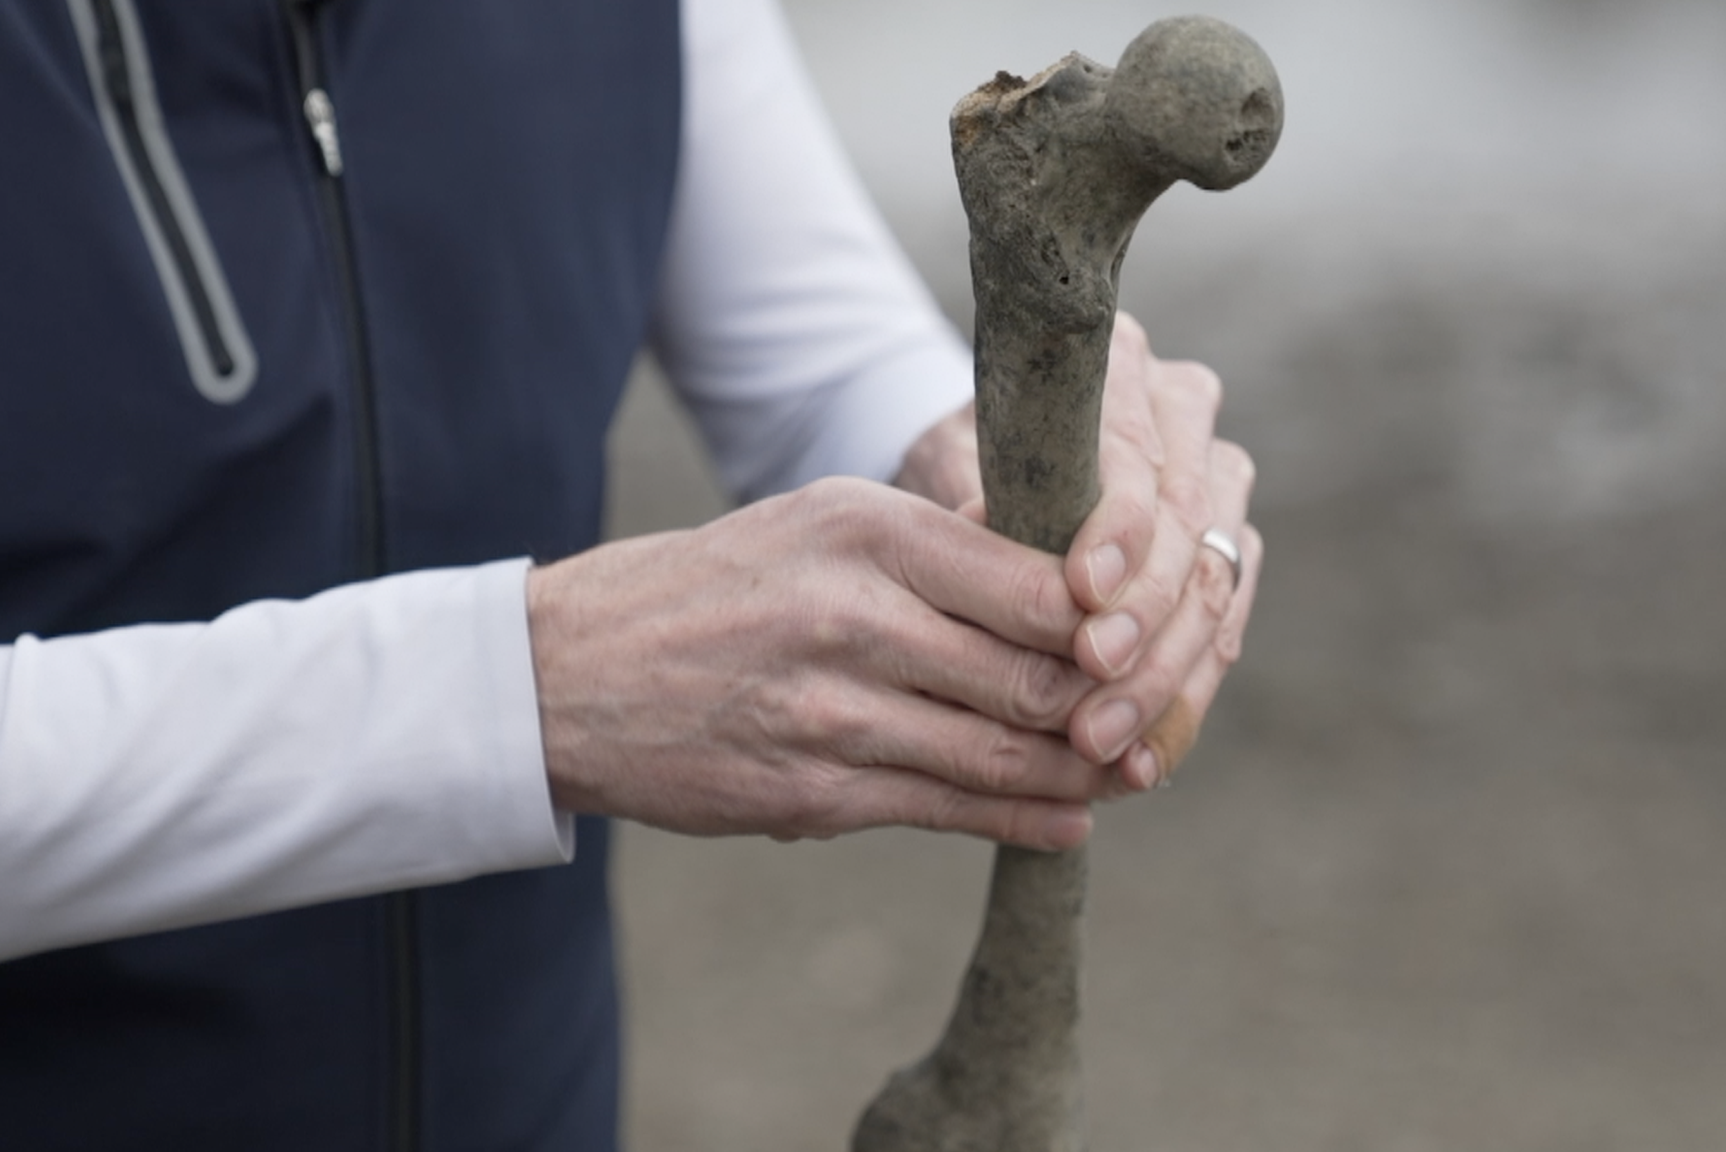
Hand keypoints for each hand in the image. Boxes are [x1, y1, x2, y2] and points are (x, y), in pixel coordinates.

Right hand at [526, 478, 1109, 850]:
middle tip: (1153, 713)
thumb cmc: (717, 586)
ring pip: (1002, 756)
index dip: (1112, 619)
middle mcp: (852, 617)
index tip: (1145, 632)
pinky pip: (947, 813)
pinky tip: (1067, 821)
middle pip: (1033, 676)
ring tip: (1126, 773)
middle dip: (1111, 705)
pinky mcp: (811, 797)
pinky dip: (1024, 820)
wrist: (571, 674)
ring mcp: (831, 715)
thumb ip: (938, 546)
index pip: (1038, 583)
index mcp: (864, 531)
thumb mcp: (819, 523)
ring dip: (1082, 773)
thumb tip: (1068, 567)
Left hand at [896, 313, 1262, 787]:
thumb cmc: (949, 467)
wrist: (969, 485)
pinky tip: (1140, 762)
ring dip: (1164, 679)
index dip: (1123, 528)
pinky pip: (1220, 637)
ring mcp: (1218, 484)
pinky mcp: (1226, 555)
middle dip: (1145, 621)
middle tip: (1093, 683)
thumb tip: (994, 538)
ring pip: (1216, 588)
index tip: (1083, 593)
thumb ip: (978, 498)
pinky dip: (1179, 704)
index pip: (1141, 452)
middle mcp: (1184, 414)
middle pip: (1190, 526)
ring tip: (1109, 748)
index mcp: (1121, 362)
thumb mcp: (944, 467)